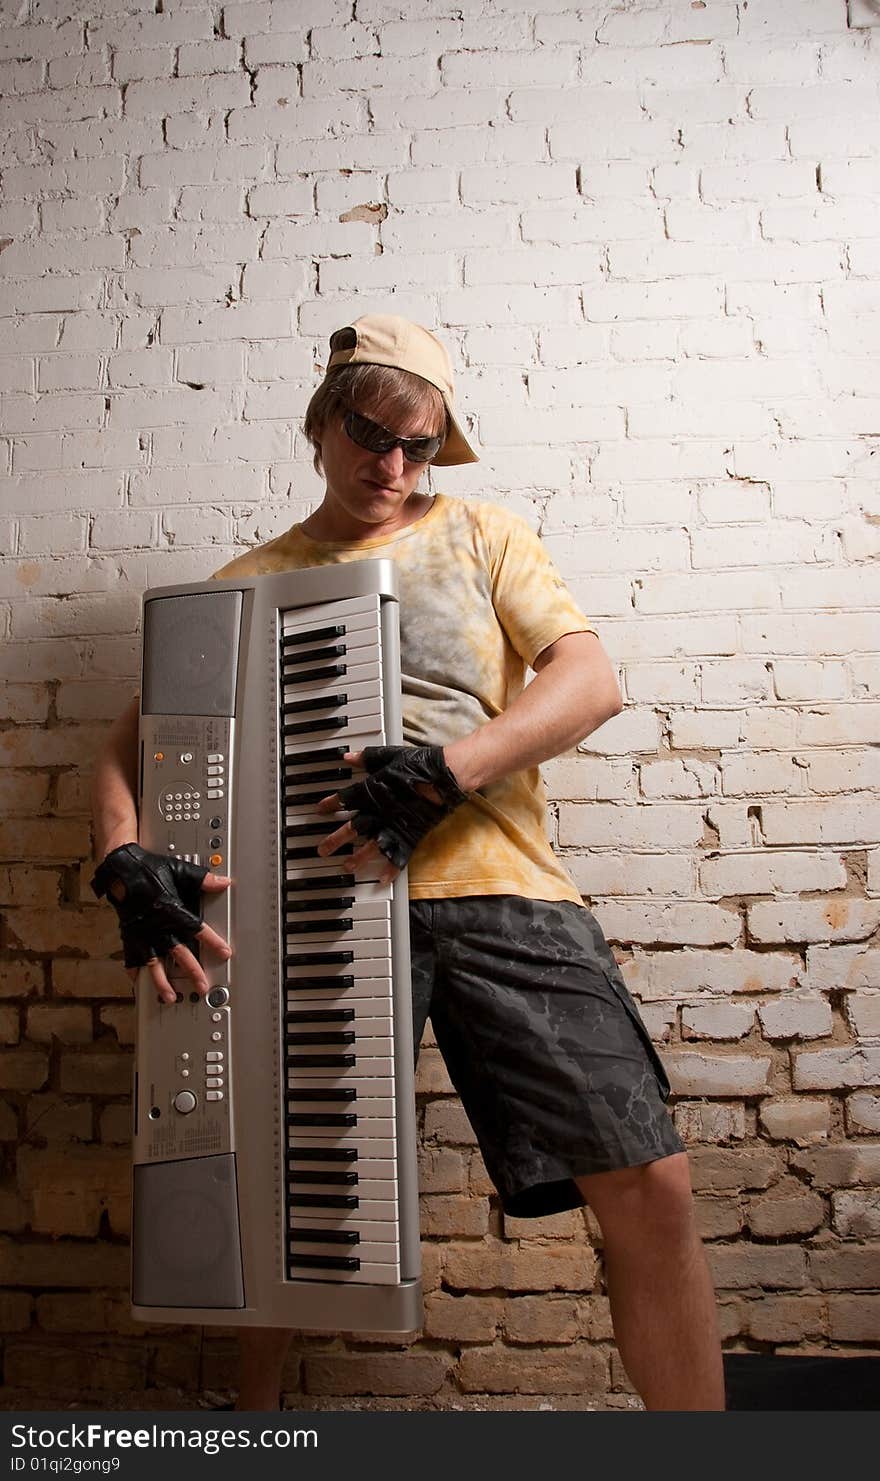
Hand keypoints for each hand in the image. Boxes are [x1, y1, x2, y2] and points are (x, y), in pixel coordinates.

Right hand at [91, 842, 231, 1004]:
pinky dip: (133, 971)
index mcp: (171, 910)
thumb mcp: (178, 869)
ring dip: (161, 982)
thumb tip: (223, 881)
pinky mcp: (129, 934)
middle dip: (192, 972)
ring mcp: (142, 933)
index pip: (197, 930)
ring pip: (153, 963)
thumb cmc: (148, 869)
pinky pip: (131, 957)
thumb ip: (202, 879)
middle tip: (202, 986)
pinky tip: (137, 983)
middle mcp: (157, 926)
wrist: (119, 868)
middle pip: (178, 954)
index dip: (212, 942)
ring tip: (168, 997)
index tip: (225, 953)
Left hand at [315, 745, 467, 878]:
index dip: (330, 804)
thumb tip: (349, 756)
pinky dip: (391, 869)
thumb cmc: (418, 763)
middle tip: (322, 850)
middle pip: (351, 829)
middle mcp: (378, 811)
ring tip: (346, 867)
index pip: (344, 799)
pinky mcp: (410, 835)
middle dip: (334, 840)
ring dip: (357, 858)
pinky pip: (398, 856)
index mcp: (371, 790)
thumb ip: (367, 758)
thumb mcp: (389, 755)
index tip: (320, 810)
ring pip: (370, 847)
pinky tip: (383, 880)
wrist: (444, 776)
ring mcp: (394, 825)